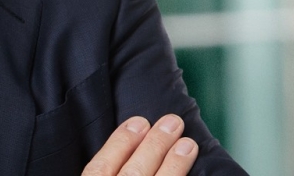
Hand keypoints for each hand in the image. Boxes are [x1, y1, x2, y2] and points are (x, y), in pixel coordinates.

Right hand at [82, 114, 197, 174]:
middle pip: (132, 173)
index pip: (100, 168)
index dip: (119, 142)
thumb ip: (100, 171)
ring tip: (188, 144)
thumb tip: (123, 143)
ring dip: (174, 164)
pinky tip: (193, 172)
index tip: (138, 122)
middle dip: (154, 145)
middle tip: (172, 122)